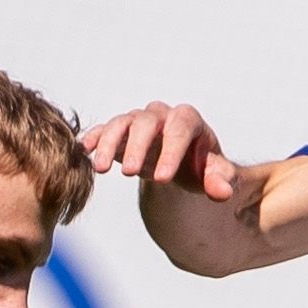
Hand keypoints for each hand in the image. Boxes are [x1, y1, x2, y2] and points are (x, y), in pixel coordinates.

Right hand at [83, 101, 239, 202]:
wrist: (183, 161)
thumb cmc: (201, 166)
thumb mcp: (214, 174)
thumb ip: (219, 181)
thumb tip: (222, 192)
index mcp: (188, 121)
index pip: (180, 129)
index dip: (172, 152)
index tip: (163, 179)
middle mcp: (161, 115)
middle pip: (147, 123)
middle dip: (138, 147)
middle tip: (130, 175)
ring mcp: (138, 121)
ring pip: (122, 123)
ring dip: (110, 144)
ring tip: (102, 169)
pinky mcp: (121, 131)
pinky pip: (105, 129)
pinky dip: (95, 138)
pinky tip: (85, 152)